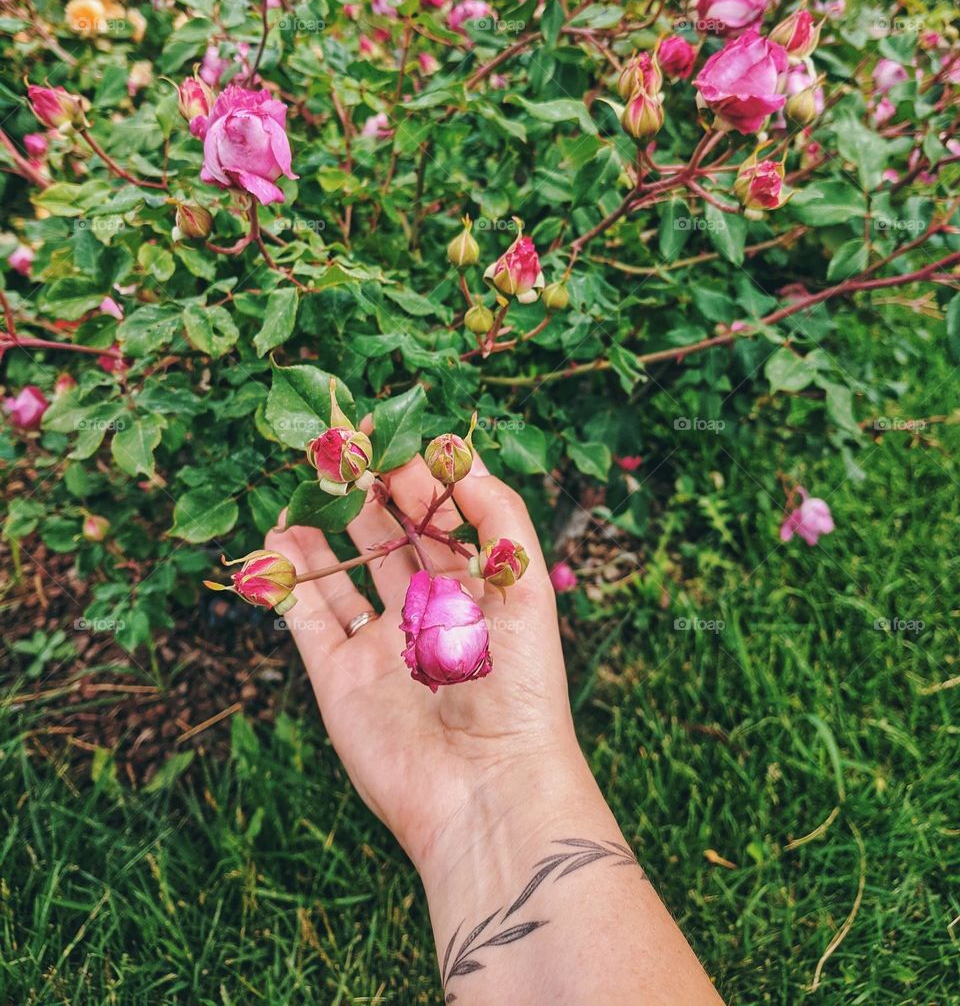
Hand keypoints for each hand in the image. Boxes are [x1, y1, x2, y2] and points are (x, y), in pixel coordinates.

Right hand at [266, 450, 588, 881]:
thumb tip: (460, 456)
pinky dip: (291, 578)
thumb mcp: (524, 585)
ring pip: (344, 575)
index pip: (440, 520)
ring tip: (307, 486)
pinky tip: (280, 536)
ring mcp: (379, 645)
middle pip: (390, 540)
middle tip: (343, 450)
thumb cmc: (518, 684)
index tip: (389, 437)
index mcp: (474, 591)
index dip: (416, 479)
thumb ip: (498, 514)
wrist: (485, 788)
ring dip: (326, 533)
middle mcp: (425, 613)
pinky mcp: (339, 677)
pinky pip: (308, 617)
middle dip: (369, 495)